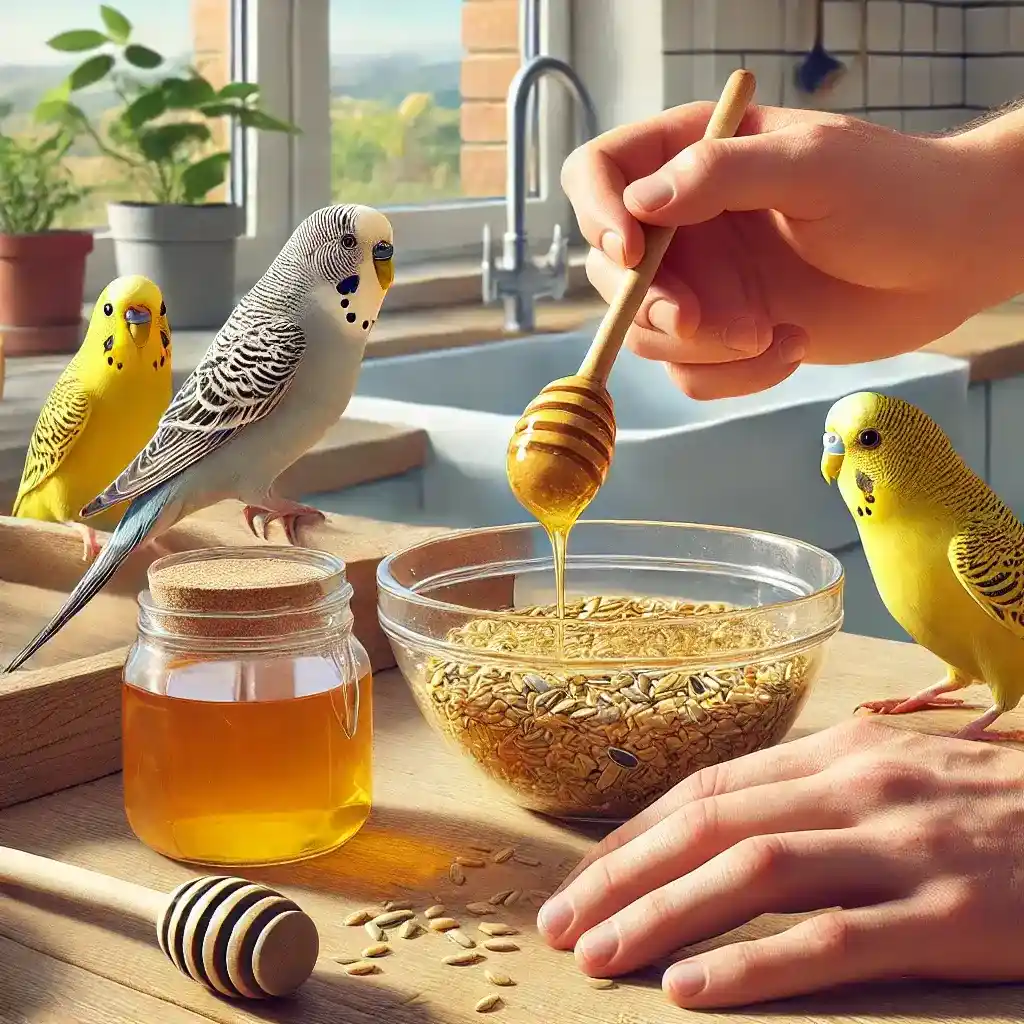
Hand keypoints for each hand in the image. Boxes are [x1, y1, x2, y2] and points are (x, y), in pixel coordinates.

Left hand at [537, 717, 1023, 1007]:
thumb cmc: (1005, 810)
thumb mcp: (906, 778)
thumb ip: (823, 793)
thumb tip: (736, 826)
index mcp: (843, 754)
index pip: (708, 788)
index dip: (637, 833)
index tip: (587, 876)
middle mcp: (858, 786)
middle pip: (708, 824)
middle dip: (622, 873)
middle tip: (562, 923)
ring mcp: (903, 849)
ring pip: (749, 871)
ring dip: (660, 913)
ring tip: (598, 956)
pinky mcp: (950, 918)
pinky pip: (829, 941)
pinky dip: (751, 965)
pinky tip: (691, 991)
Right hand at [560, 103, 1018, 398]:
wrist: (950, 262)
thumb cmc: (897, 193)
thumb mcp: (814, 166)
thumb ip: (724, 173)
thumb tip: (641, 202)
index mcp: (693, 155)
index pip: (599, 173)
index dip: (597, 213)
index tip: (630, 254)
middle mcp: (687, 222)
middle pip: (612, 271)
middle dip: (656, 305)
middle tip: (705, 322)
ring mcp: (705, 283)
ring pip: (648, 333)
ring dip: (704, 347)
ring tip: (772, 332)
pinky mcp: (727, 337)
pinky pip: (692, 373)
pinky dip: (735, 376)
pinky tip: (791, 346)